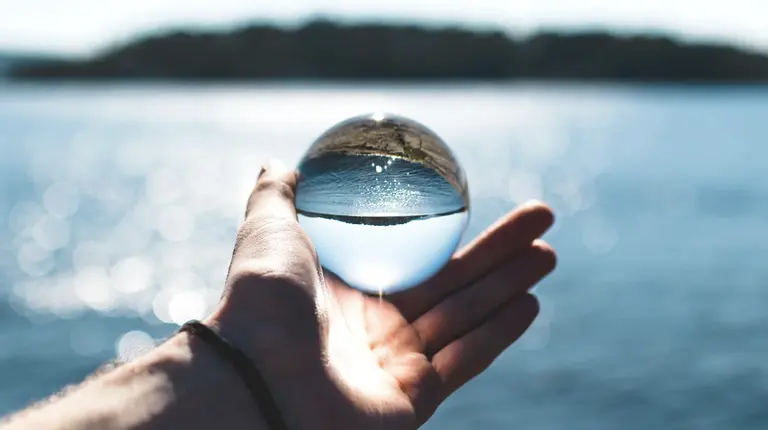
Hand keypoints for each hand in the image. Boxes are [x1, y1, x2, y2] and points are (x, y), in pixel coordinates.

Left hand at [208, 160, 555, 429]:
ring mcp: (397, 366)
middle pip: (454, 284)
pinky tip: (529, 303)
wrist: (253, 377)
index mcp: (351, 292)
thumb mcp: (267, 231)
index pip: (417, 258)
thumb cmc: (258, 301)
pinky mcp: (413, 401)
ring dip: (510, 285)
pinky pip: (464, 362)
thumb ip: (277, 196)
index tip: (482, 203)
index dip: (454, 231)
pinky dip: (497, 334)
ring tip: (548, 253)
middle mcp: (377, 330)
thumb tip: (281, 161)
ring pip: (467, 318)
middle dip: (500, 252)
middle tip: (542, 217)